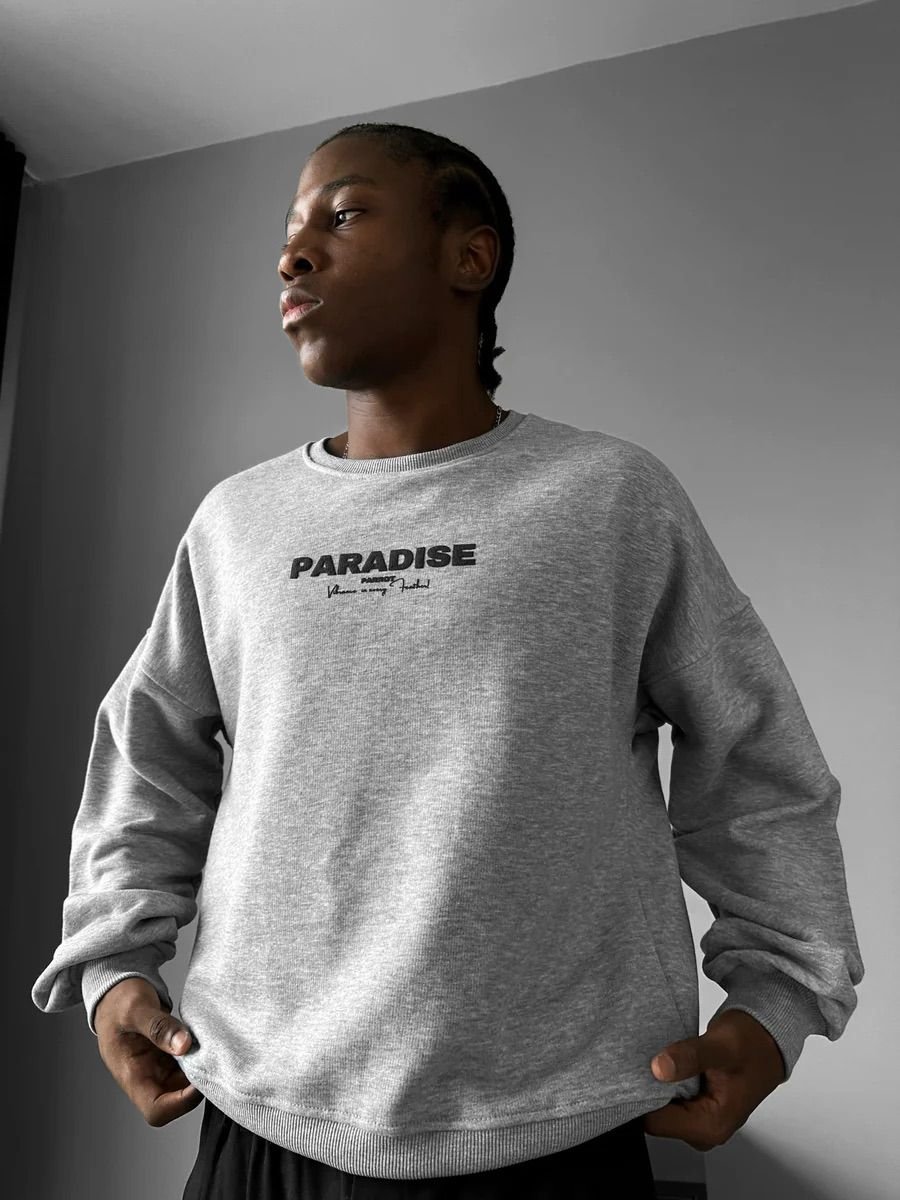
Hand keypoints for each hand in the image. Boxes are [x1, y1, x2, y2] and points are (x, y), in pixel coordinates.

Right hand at [94, 977, 203, 1127]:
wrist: (114, 992)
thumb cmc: (117, 1001)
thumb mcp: (136, 1008)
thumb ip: (159, 1027)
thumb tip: (184, 1045)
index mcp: (131, 1075)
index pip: (156, 1110)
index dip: (180, 1104)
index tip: (200, 1081)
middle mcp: (145, 1077)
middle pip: (175, 1100)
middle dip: (196, 1086)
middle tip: (214, 1060)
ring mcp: (157, 1067)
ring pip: (184, 1083)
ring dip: (200, 1071)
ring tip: (212, 1048)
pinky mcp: (167, 1056)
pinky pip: (186, 1065)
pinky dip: (198, 1057)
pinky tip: (207, 1041)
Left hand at [642, 1009, 785, 1151]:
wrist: (768, 1039)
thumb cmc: (752, 1043)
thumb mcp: (722, 1045)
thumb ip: (691, 1057)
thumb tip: (660, 1069)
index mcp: (712, 1125)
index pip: (656, 1122)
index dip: (642, 1095)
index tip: (637, 1070)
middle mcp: (705, 1129)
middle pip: (655, 1116)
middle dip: (649, 1089)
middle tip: (652, 1059)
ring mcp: (700, 1119)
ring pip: (659, 1106)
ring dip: (657, 1083)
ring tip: (664, 1058)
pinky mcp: (696, 1107)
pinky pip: (667, 1097)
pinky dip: (664, 1080)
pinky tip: (669, 1062)